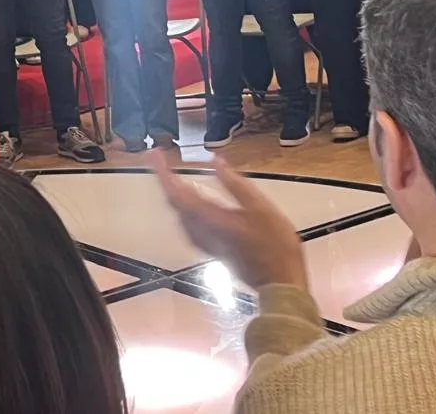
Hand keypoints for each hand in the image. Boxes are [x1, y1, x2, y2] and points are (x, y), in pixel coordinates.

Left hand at [150, 152, 307, 290]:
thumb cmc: (275, 243)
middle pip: (174, 203)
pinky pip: (187, 223)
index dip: (163, 172)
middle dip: (165, 178)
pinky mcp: (209, 248)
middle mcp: (200, 231)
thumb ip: (235, 184)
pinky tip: (193, 201)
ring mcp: (203, 242)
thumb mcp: (261, 207)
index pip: (177, 193)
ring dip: (173, 192)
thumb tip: (216, 161)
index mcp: (210, 219)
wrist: (279, 282)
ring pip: (179, 214)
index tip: (156, 154)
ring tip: (172, 174)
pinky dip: (184, 206)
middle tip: (160, 158)